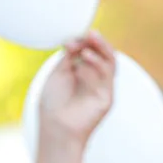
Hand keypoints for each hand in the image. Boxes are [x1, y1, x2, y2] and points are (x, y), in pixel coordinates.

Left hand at [38, 31, 116, 146]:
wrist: (55, 129)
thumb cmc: (53, 105)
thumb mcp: (58, 74)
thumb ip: (68, 57)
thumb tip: (75, 40)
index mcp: (82, 74)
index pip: (91, 52)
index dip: (85, 42)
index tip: (72, 38)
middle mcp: (95, 80)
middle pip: (104, 55)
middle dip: (98, 42)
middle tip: (90, 33)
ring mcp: (102, 89)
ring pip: (110, 62)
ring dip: (100, 48)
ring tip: (88, 40)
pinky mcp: (107, 97)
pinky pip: (107, 75)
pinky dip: (97, 63)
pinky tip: (85, 56)